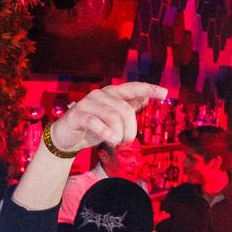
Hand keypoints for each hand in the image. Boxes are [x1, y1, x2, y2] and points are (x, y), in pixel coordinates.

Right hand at [44, 81, 166, 156]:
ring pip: (112, 116)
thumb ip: (127, 107)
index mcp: (112, 93)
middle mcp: (101, 94)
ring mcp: (88, 103)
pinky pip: (95, 122)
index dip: (149, 89)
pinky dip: (105, 132)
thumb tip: (145, 97)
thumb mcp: (113, 118)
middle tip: (127, 142)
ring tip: (116, 143)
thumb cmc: (93, 126)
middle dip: (130, 128)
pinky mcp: (77, 115)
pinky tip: (110, 140)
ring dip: (118, 134)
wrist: (67, 137)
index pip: (134, 88)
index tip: (165, 93)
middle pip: (125, 109)